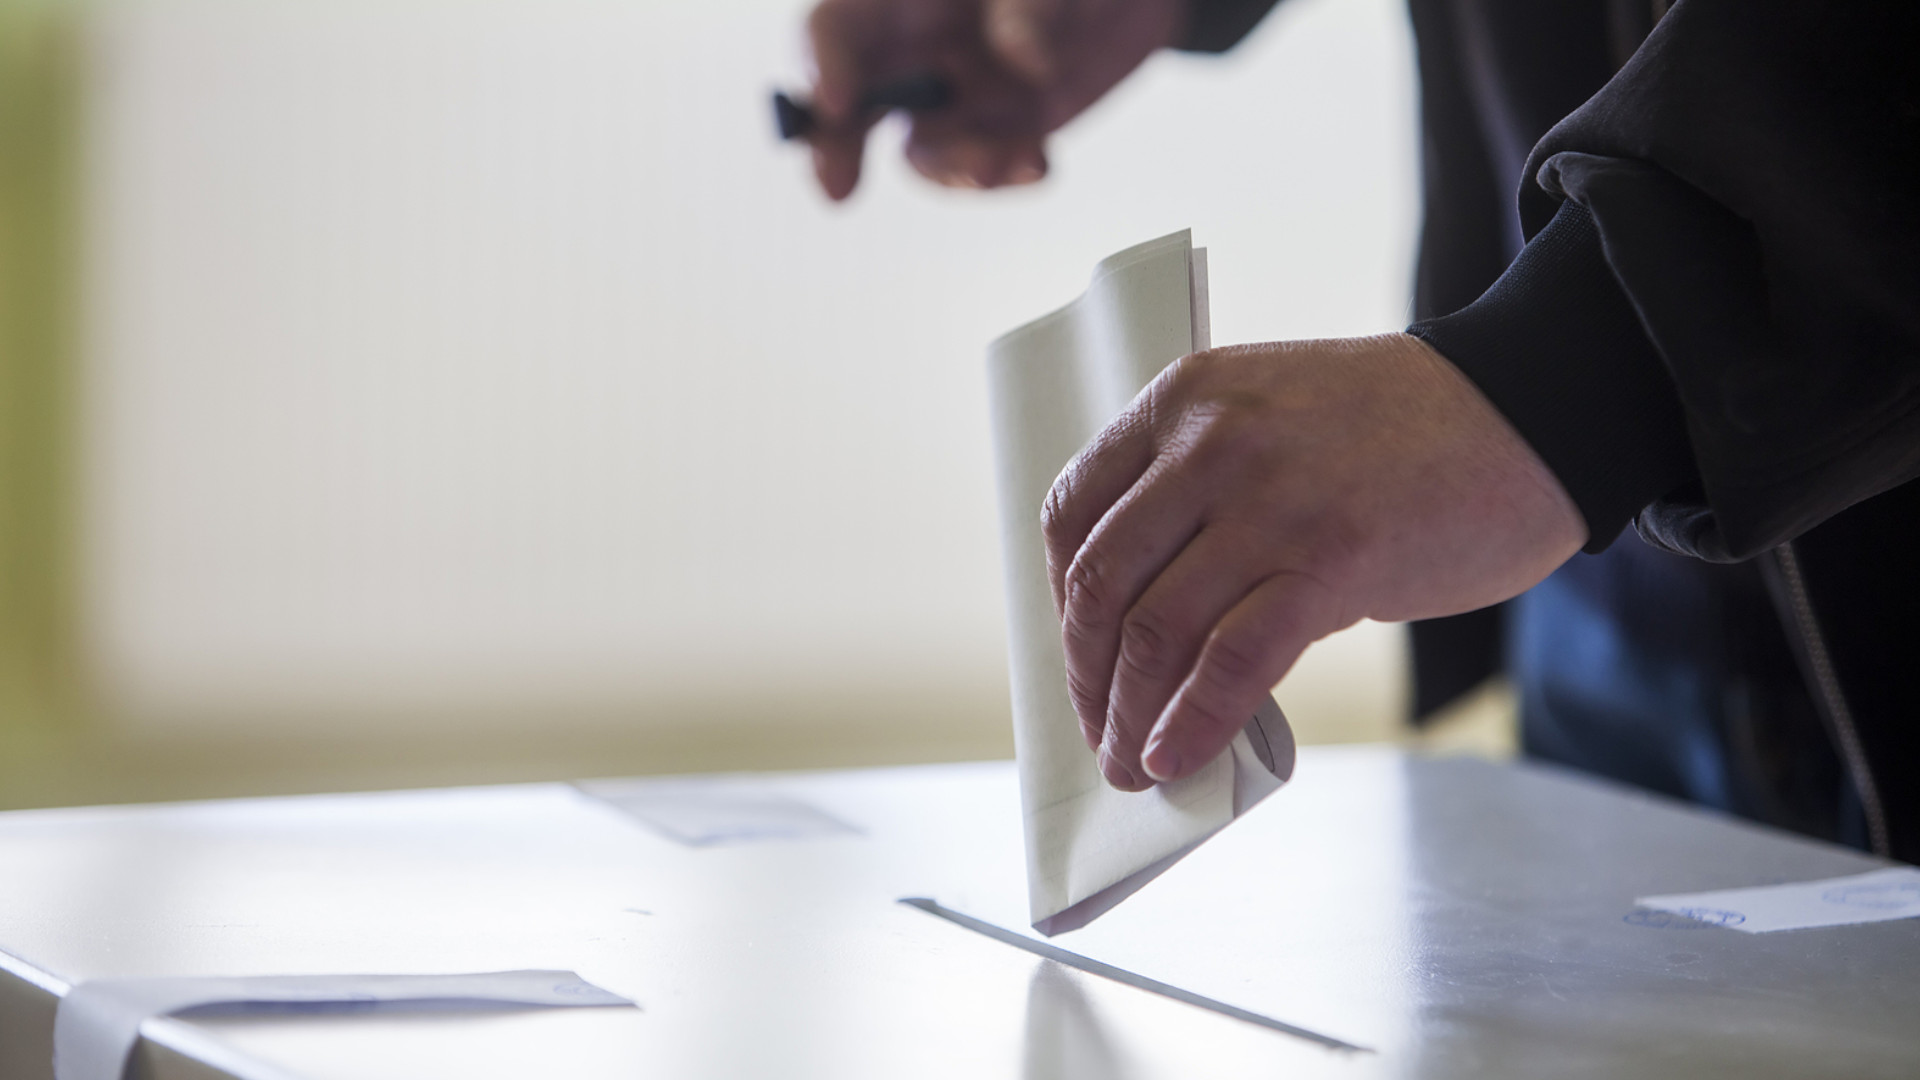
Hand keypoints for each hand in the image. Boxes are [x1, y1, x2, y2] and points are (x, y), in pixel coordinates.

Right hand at [804, 0, 1186, 198]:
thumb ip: (1031, 8)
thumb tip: (1022, 61)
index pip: (836, 29)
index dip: (821, 66)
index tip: (834, 106)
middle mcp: (917, 48)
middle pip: (851, 103)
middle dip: (837, 148)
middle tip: (838, 189)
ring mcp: (955, 94)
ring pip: (923, 150)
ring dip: (955, 169)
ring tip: (1002, 165)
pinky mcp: (1000, 129)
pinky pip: (985, 168)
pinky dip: (1008, 175)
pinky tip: (1040, 164)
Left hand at [1042, 333, 1584, 790]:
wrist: (1529, 410)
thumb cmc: (1398, 432)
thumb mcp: (1269, 420)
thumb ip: (1199, 491)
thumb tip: (1145, 619)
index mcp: (1184, 399)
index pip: (1072, 513)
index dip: (1060, 600)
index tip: (1078, 654)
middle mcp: (1212, 443)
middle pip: (1102, 582)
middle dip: (1087, 675)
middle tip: (1098, 728)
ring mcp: (1271, 501)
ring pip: (1156, 630)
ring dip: (1128, 715)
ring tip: (1131, 763)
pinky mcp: (1333, 560)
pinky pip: (1232, 662)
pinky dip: (1192, 723)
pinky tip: (1177, 758)